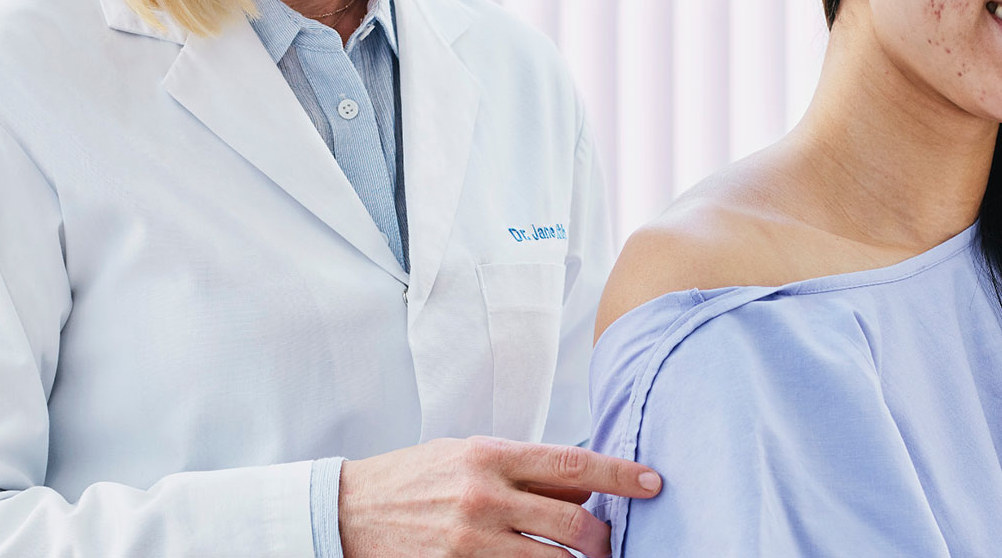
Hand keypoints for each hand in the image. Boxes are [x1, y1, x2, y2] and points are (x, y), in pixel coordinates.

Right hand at [337, 435, 662, 557]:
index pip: (573, 465)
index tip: (654, 482)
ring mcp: (471, 540)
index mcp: (491, 456)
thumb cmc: (414, 478)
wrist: (347, 511)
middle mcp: (485, 496)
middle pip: (573, 525)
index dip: (621, 475)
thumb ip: (523, 470)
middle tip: (610, 545)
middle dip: (604, 541)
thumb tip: (583, 489)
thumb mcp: (467, 455)